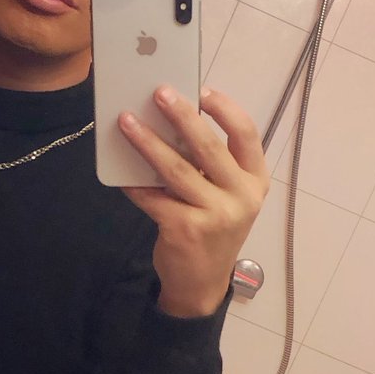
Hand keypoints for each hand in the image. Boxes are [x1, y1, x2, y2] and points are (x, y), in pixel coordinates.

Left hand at [119, 85, 268, 317]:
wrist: (201, 283)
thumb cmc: (213, 229)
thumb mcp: (226, 197)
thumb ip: (212, 166)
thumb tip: (172, 122)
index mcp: (255, 182)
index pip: (247, 135)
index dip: (226, 109)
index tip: (203, 90)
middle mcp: (242, 198)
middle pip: (209, 147)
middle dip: (182, 115)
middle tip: (159, 92)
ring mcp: (215, 215)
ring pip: (176, 169)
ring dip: (148, 142)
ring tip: (127, 121)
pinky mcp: (186, 230)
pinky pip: (153, 197)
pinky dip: (134, 183)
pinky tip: (119, 170)